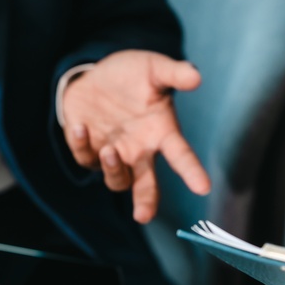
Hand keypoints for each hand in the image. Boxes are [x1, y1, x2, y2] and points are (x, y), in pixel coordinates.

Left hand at [61, 50, 209, 223]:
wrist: (97, 74)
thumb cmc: (133, 75)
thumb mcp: (153, 68)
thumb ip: (173, 73)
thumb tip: (196, 76)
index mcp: (161, 133)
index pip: (181, 156)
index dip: (192, 171)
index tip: (203, 187)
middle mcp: (139, 150)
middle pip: (145, 185)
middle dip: (145, 201)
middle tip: (143, 215)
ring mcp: (113, 153)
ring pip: (115, 179)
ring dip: (113, 170)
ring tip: (110, 151)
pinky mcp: (88, 150)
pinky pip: (85, 157)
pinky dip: (81, 146)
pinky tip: (81, 126)